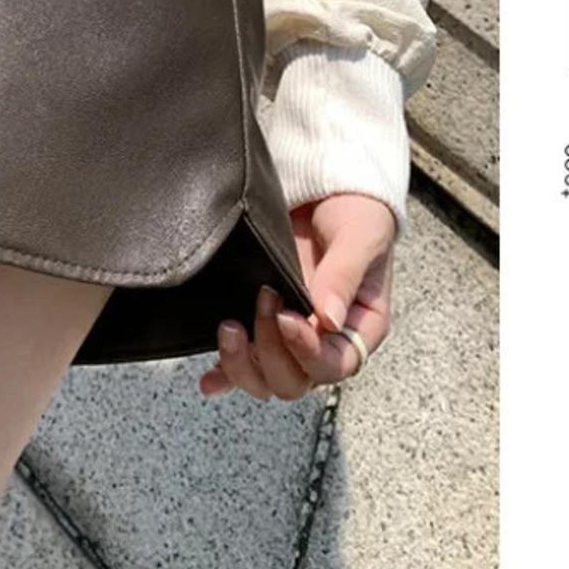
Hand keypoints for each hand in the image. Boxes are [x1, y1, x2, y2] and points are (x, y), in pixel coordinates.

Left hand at [198, 193, 396, 401]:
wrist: (327, 188)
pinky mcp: (260, 321)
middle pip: (295, 380)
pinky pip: (242, 361)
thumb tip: (327, 317)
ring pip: (264, 378)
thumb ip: (344, 275)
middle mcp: (323, 339)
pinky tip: (207, 379)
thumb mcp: (361, 236)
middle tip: (264, 301)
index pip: (334, 364)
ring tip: (230, 328)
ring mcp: (288, 334)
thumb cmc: (357, 213)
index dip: (307, 352)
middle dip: (272, 351)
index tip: (287, 318)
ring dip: (242, 363)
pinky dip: (223, 373)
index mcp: (359, 327)